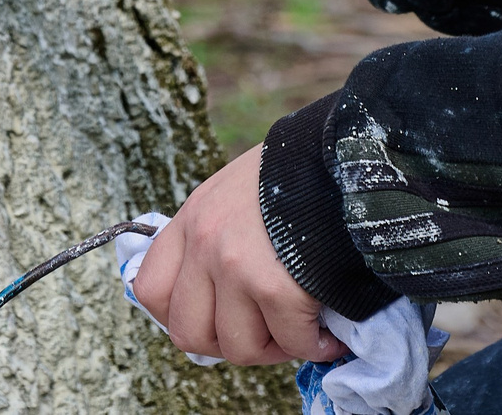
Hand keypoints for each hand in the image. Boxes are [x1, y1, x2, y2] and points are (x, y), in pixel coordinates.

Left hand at [131, 145, 345, 367]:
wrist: (350, 154)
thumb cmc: (303, 174)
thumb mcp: (241, 191)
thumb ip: (222, 235)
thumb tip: (226, 301)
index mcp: (194, 217)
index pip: (151, 290)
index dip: (182, 317)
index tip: (218, 319)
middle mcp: (204, 241)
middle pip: (189, 332)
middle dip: (230, 343)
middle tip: (266, 333)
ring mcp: (235, 265)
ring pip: (239, 347)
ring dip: (275, 347)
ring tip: (302, 330)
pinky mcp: (274, 286)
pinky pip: (290, 342)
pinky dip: (313, 346)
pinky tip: (327, 334)